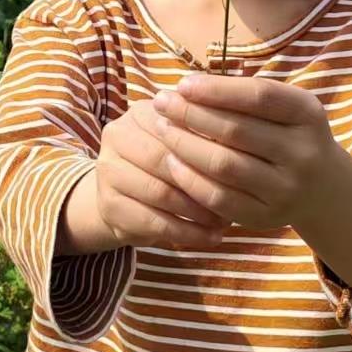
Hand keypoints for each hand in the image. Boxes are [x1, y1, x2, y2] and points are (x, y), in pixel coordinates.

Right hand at [92, 98, 232, 249]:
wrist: (124, 197)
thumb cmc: (167, 165)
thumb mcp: (185, 145)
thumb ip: (206, 139)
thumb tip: (244, 146)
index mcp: (139, 114)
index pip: (178, 127)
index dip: (210, 148)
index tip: (242, 165)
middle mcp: (116, 136)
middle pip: (164, 159)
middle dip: (202, 181)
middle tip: (235, 198)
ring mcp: (107, 172)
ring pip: (159, 193)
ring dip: (197, 211)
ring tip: (224, 221)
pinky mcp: (109, 206)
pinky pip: (153, 222)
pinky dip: (187, 233)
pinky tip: (210, 237)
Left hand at [149, 74, 346, 231]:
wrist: (323, 188)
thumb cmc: (286, 134)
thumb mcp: (282, 109)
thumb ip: (243, 96)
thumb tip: (185, 88)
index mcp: (307, 114)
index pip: (258, 96)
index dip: (217, 89)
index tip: (182, 84)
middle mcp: (304, 152)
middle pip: (236, 131)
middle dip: (191, 114)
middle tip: (161, 103)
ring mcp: (287, 188)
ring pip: (225, 165)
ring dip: (185, 145)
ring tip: (162, 129)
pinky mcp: (268, 217)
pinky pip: (220, 199)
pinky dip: (191, 180)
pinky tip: (173, 163)